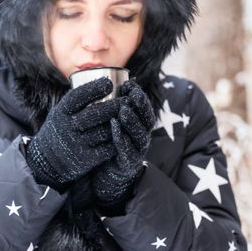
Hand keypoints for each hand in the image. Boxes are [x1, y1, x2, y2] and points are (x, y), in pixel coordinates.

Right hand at [26, 77, 125, 191]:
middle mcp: (67, 127)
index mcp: (61, 112)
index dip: (94, 88)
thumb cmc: (61, 129)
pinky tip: (126, 132)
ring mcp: (77, 144)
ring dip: (120, 122)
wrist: (48, 160)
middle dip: (115, 105)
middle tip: (128, 98)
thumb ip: (77, 101)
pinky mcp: (86, 159)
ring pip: (104, 130)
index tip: (109, 83)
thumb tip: (103, 76)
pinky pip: (107, 148)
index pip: (77, 97)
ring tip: (131, 113)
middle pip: (95, 113)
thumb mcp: (61, 113)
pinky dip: (118, 139)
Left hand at [91, 80, 155, 213]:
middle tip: (130, 94)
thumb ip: (115, 106)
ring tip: (123, 110)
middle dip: (139, 105)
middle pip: (146, 119)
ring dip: (131, 121)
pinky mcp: (127, 162)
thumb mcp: (115, 122)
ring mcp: (137, 150)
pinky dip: (121, 138)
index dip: (140, 95)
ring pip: (138, 134)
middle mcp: (142, 137)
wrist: (106, 171)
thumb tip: (112, 79)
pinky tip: (113, 128)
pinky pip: (126, 149)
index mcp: (141, 125)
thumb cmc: (110, 141)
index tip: (129, 84)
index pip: (144, 108)